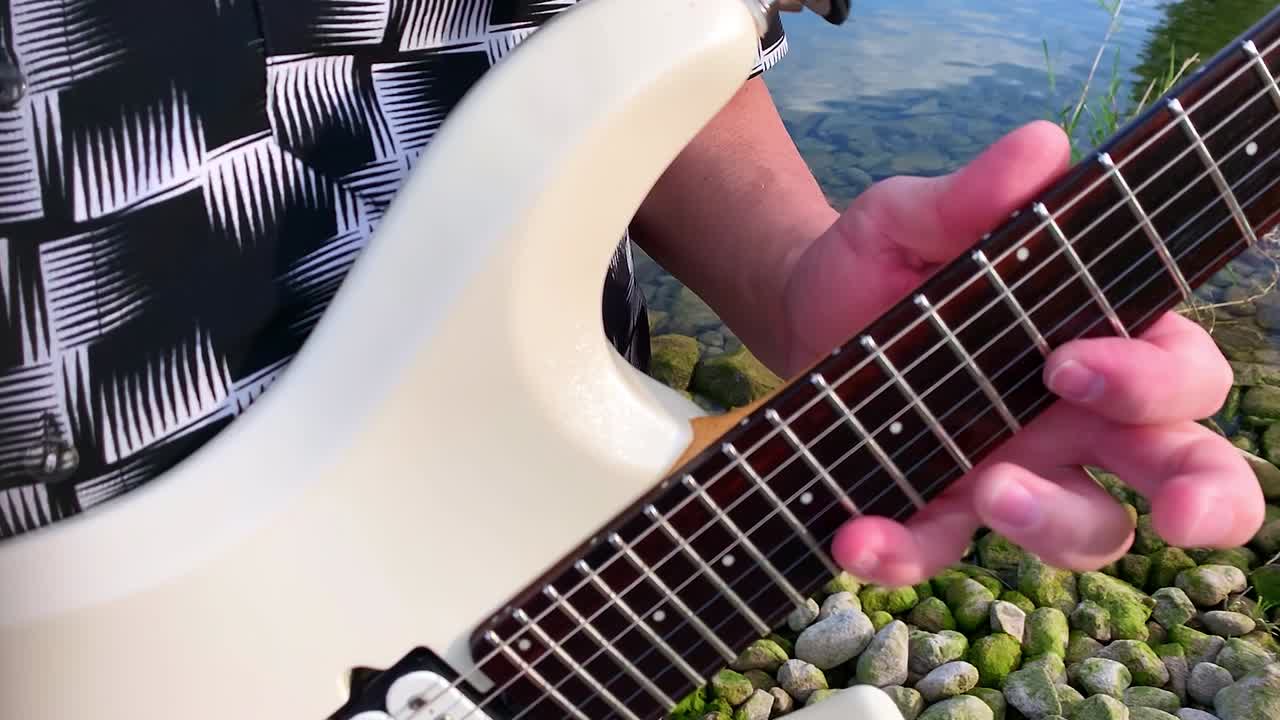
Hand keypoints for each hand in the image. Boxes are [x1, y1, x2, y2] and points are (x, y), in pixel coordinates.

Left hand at [776, 120, 1264, 586]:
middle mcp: (1077, 419)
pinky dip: (903, 555)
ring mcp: (1013, 472)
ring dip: (1052, 524)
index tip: (1068, 359)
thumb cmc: (884, 258)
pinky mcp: (933, 508)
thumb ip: (972, 195)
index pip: (1181, 373)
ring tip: (990, 487)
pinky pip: (938, 551)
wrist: (799, 306)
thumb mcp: (913, 217)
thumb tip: (1042, 147)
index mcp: (1100, 339)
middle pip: (1185, 471)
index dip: (1153, 381)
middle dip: (1206, 498)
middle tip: (1180, 514)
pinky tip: (856, 536)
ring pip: (1086, 532)